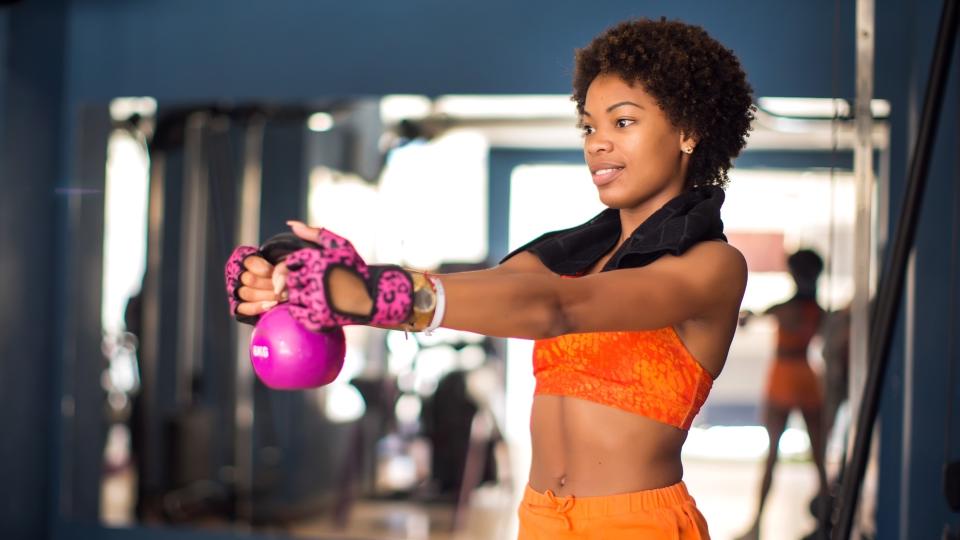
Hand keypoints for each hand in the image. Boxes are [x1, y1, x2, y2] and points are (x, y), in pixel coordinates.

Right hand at [225, 245, 279, 322]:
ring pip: (248, 294)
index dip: (266, 270)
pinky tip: (271, 305)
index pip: (251, 263)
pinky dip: (258, 307)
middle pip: (250, 280)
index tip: (277, 274)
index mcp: (244, 260)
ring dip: (267, 296)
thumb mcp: (279, 264)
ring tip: (281, 297)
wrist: (275, 289)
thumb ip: (281, 267)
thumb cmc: (276, 273)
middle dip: (270, 285)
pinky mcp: (237, 305)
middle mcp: (237, 275)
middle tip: (284, 288)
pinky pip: (244, 308)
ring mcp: (236, 291)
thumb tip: (283, 274)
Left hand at [282, 221, 413, 331]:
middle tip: (317, 285)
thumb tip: (290, 224)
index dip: (300, 267)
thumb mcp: (341, 246)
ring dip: (302, 296)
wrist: (373, 298)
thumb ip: (315, 234)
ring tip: (319, 295)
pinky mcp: (318, 317)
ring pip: (292, 296)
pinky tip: (317, 306)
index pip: (291, 262)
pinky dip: (303, 310)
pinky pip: (296, 313)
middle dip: (300, 282)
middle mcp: (315, 278)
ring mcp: (316, 299)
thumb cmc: (356, 270)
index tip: (312, 271)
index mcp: (319, 259)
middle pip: (290, 280)